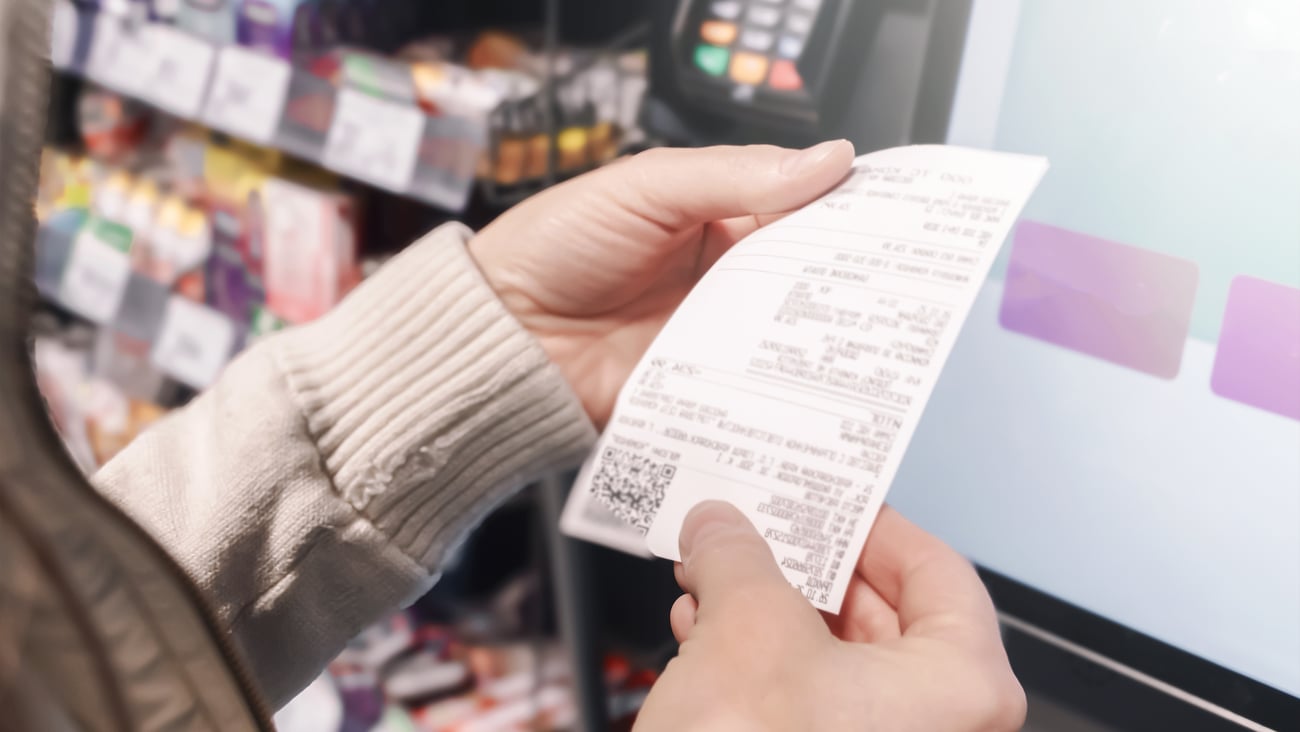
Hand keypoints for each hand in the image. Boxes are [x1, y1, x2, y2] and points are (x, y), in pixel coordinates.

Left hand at [468, 142, 854, 424]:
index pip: (797, 207)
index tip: (892, 217)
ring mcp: (714, 333)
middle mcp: (721, 275)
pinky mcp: (702, 386)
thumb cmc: (551, 247)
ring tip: (866, 330)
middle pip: (804, 275)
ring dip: (820, 334)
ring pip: (788, 334)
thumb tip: (824, 160)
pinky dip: (784, 387)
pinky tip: (812, 382)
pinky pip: (754, 387)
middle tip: (894, 279)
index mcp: (713, 213)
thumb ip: (732, 175)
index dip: (843, 210)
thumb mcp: (643, 188)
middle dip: (845, 278)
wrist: (497, 336)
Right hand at [635, 502, 1025, 731]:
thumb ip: (737, 556)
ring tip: (714, 579)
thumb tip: (721, 527)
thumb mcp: (745, 627)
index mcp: (961, 687)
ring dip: (768, 613)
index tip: (829, 502)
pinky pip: (809, 706)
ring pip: (835, 662)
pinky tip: (703, 640)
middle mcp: (938, 728)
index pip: (938, 572)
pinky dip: (758, 665)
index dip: (874, 525)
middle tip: (758, 533)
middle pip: (882, 616)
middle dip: (803, 569)